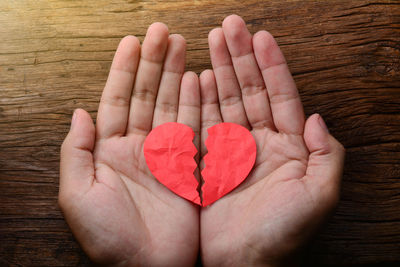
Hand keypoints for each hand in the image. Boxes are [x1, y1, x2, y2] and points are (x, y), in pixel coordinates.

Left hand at [59, 23, 199, 265]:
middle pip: (147, 95)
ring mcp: (165, 156)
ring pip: (172, 106)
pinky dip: (196, 105)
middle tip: (164, 33)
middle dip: (154, 63)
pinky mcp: (188, 167)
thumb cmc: (109, 239)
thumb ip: (76, 152)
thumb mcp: (78, 196)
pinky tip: (198, 82)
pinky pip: (193, 129)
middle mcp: (137, 148)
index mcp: (109, 151)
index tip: (133, 41)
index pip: (117, 100)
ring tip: (183, 47)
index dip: (125, 70)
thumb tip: (78, 112)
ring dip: (176, 76)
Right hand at [199, 15, 344, 265]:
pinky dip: (202, 100)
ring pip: (227, 101)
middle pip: (250, 90)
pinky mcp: (211, 160)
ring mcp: (234, 149)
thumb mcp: (319, 196)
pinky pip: (206, 123)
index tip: (260, 35)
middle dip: (240, 57)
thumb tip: (318, 118)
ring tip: (211, 42)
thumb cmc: (282, 234)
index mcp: (290, 147)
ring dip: (220, 71)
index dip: (271, 65)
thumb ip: (327, 155)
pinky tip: (199, 78)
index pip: (280, 95)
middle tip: (228, 26)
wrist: (242, 262)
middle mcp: (262, 143)